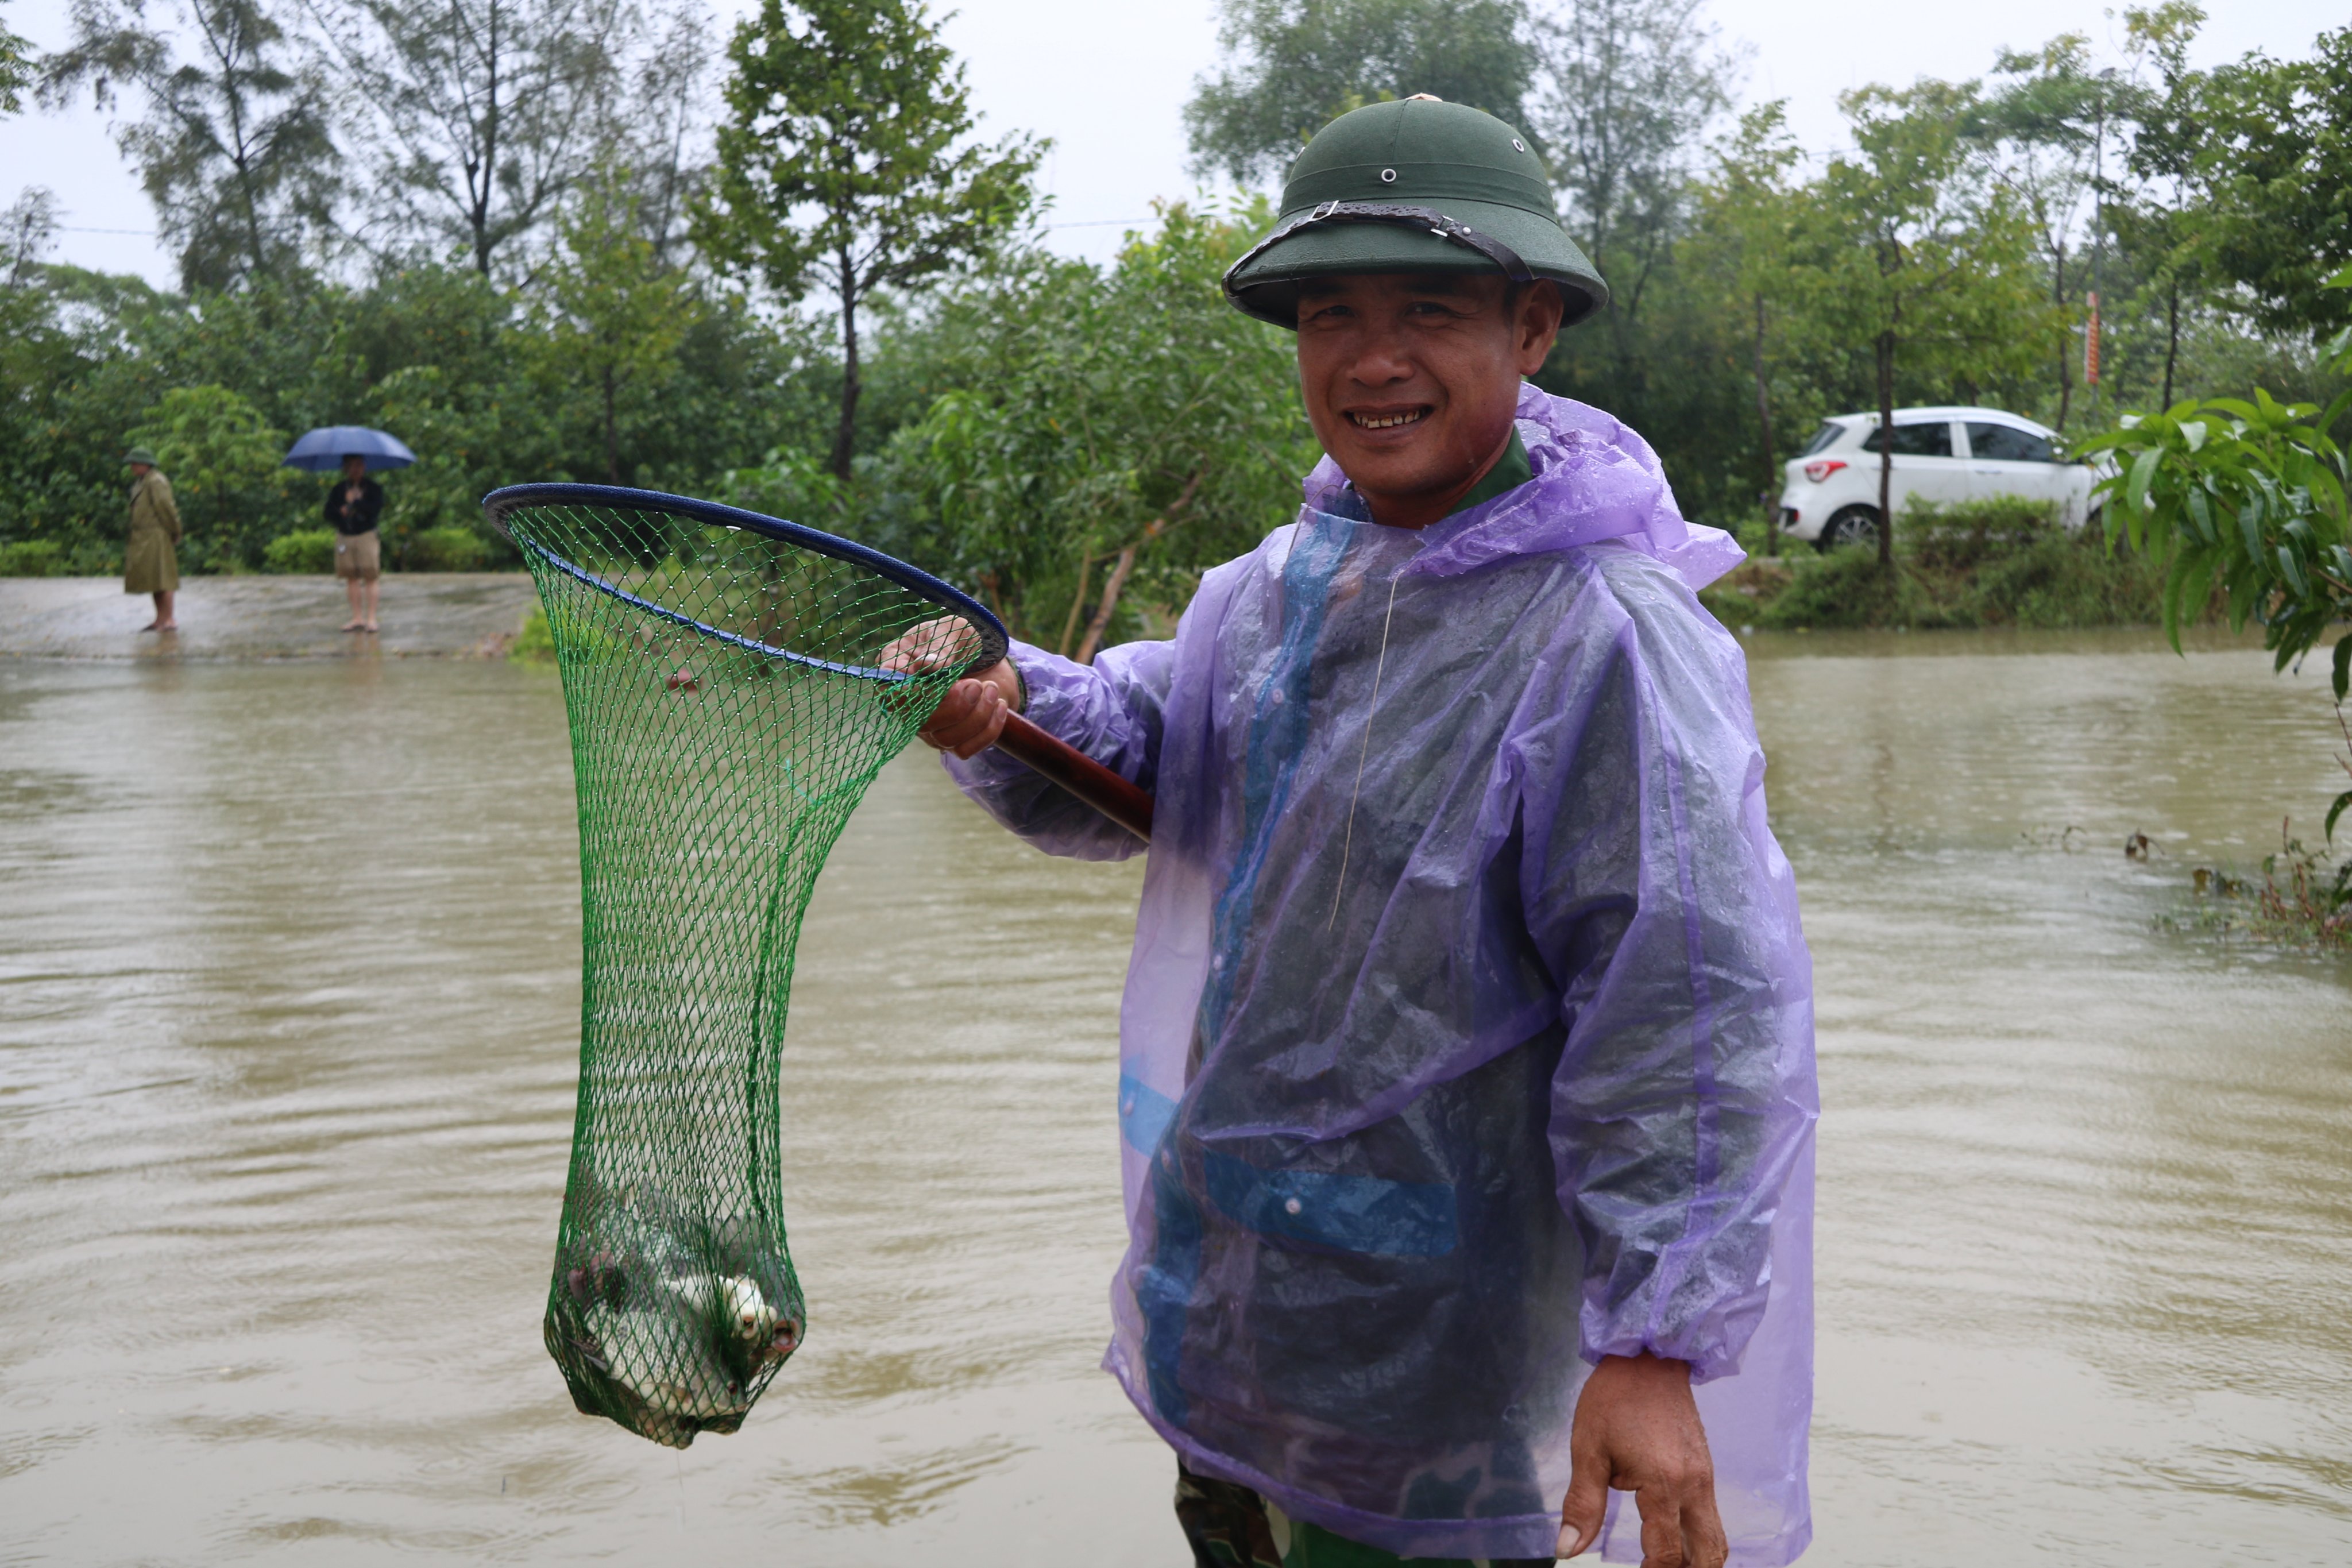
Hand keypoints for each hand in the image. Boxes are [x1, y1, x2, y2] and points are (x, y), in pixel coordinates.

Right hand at [877, 617, 1019, 759]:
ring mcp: (926, 725)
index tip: (945, 678)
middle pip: (921, 722)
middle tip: (976, 684)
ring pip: (945, 739)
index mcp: (896, 669)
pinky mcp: (950, 739)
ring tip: (991, 689)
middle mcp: (906, 703)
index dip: (914, 692)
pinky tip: (999, 705)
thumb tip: (928, 665)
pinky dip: (988, 730)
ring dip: (977, 716)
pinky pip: (965, 750)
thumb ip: (941, 646)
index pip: (890, 692)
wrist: (986, 655)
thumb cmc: (961, 638)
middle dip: (956, 706)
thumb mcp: (954, 632)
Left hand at [1558, 1353, 1724, 1566]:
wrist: (1648, 1356)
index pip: (1668, 1553)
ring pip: (1716, 1538)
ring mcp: (1705, 1477)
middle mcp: (1694, 1485)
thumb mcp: (1588, 1450)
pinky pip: (1712, 1516)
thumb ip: (1582, 1505)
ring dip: (1698, 1559)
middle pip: (1709, 1554)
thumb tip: (1566, 1549)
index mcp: (1664, 1484)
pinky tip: (1675, 1539)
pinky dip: (1699, 1538)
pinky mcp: (1705, 1468)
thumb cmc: (1613, 1399)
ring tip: (1668, 1565)